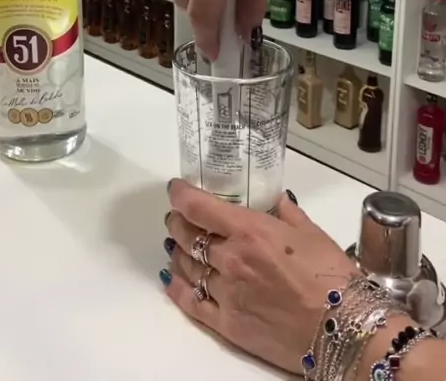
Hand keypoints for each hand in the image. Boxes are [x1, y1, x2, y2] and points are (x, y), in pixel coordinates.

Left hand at [161, 181, 357, 374]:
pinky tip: (173, 278)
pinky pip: (191, 302)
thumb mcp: (310, 231)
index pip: (199, 207)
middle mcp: (231, 259)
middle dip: (178, 221)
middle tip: (178, 216)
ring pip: (186, 266)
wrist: (343, 328)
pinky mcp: (228, 325)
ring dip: (178, 251)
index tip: (177, 188)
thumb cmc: (332, 276)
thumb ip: (285, 211)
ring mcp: (226, 293)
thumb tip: (275, 199)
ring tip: (178, 243)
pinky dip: (177, 287)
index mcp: (250, 231)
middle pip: (187, 235)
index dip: (181, 194)